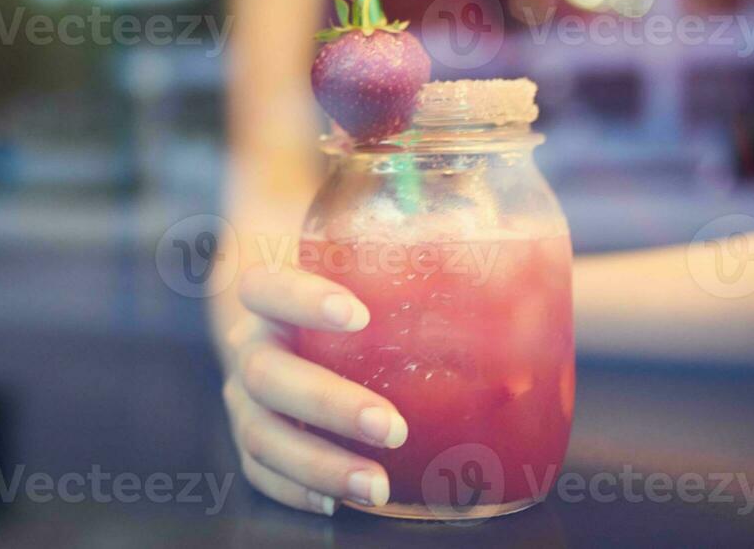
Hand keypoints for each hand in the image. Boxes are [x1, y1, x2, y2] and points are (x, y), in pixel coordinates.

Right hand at [219, 265, 408, 514]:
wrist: (283, 317)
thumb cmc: (342, 290)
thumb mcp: (360, 266)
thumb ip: (414, 255)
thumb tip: (507, 253)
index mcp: (272, 298)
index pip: (267, 288)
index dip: (304, 300)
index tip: (359, 314)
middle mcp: (252, 346)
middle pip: (267, 374)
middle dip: (327, 403)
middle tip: (391, 425)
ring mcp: (246, 397)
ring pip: (261, 433)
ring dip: (319, 462)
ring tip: (377, 485)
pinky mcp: (255, 437)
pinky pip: (261, 470)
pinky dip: (295, 488)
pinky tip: (339, 501)